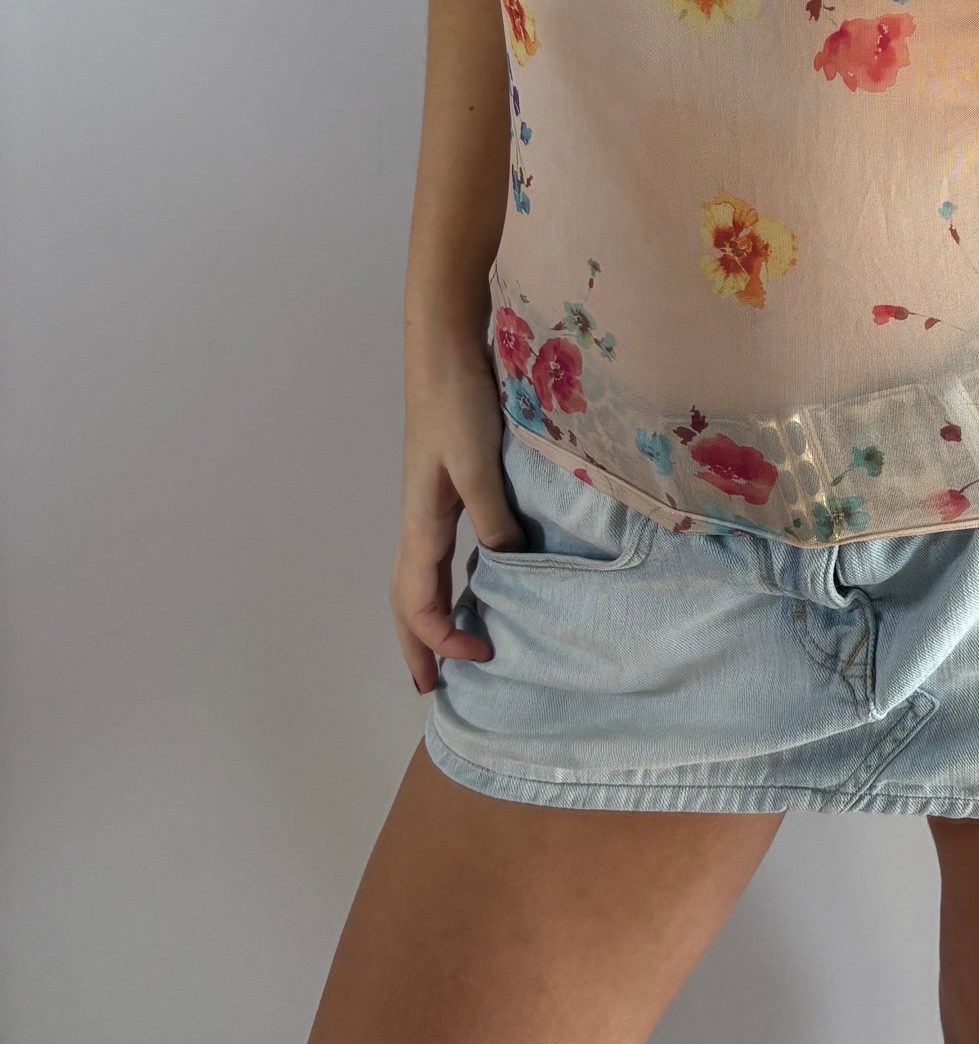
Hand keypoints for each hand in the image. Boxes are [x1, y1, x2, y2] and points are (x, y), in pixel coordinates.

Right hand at [394, 322, 518, 693]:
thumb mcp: (480, 465)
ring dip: (426, 620)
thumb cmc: (460, 405)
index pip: (418, 603)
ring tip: (446, 651)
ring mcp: (425, 509)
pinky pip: (434, 557)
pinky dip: (442, 586)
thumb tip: (508, 566)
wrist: (445, 355)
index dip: (443, 638)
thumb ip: (494, 518)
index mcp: (420, 525)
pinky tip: (470, 588)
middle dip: (417, 647)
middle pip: (405, 601)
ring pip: (416, 581)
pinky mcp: (442, 493)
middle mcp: (416, 524)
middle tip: (433, 689)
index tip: (481, 657)